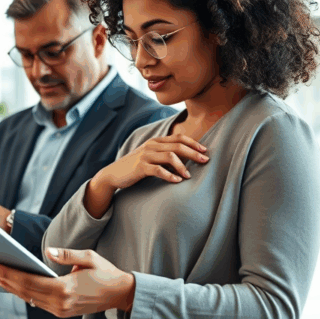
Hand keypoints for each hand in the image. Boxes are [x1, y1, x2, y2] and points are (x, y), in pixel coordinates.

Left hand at [0, 248, 134, 317]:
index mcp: (65, 289)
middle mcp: (60, 303)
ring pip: (29, 298)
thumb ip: (67, 254)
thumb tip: (48, 251)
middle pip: (25, 291)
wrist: (120, 294)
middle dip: (4, 279)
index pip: (29, 280)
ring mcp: (60, 310)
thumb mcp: (89, 257)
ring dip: (10, 287)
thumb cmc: (106, 273)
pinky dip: (23, 293)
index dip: (9, 273)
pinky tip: (13, 285)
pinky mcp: (61, 312)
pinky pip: (37, 302)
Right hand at [84, 134, 207, 217]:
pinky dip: (170, 175)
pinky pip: (158, 170)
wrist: (114, 174)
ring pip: (170, 156)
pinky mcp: (140, 167)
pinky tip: (177, 181)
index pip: (178, 137)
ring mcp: (145, 156)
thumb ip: (165, 154)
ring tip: (189, 176)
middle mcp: (151, 146)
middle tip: (205, 161)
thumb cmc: (135, 167)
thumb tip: (186, 158)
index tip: (205, 150)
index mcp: (155, 141)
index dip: (193, 143)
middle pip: (177, 146)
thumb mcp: (151, 157)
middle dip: (193, 153)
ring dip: (182, 166)